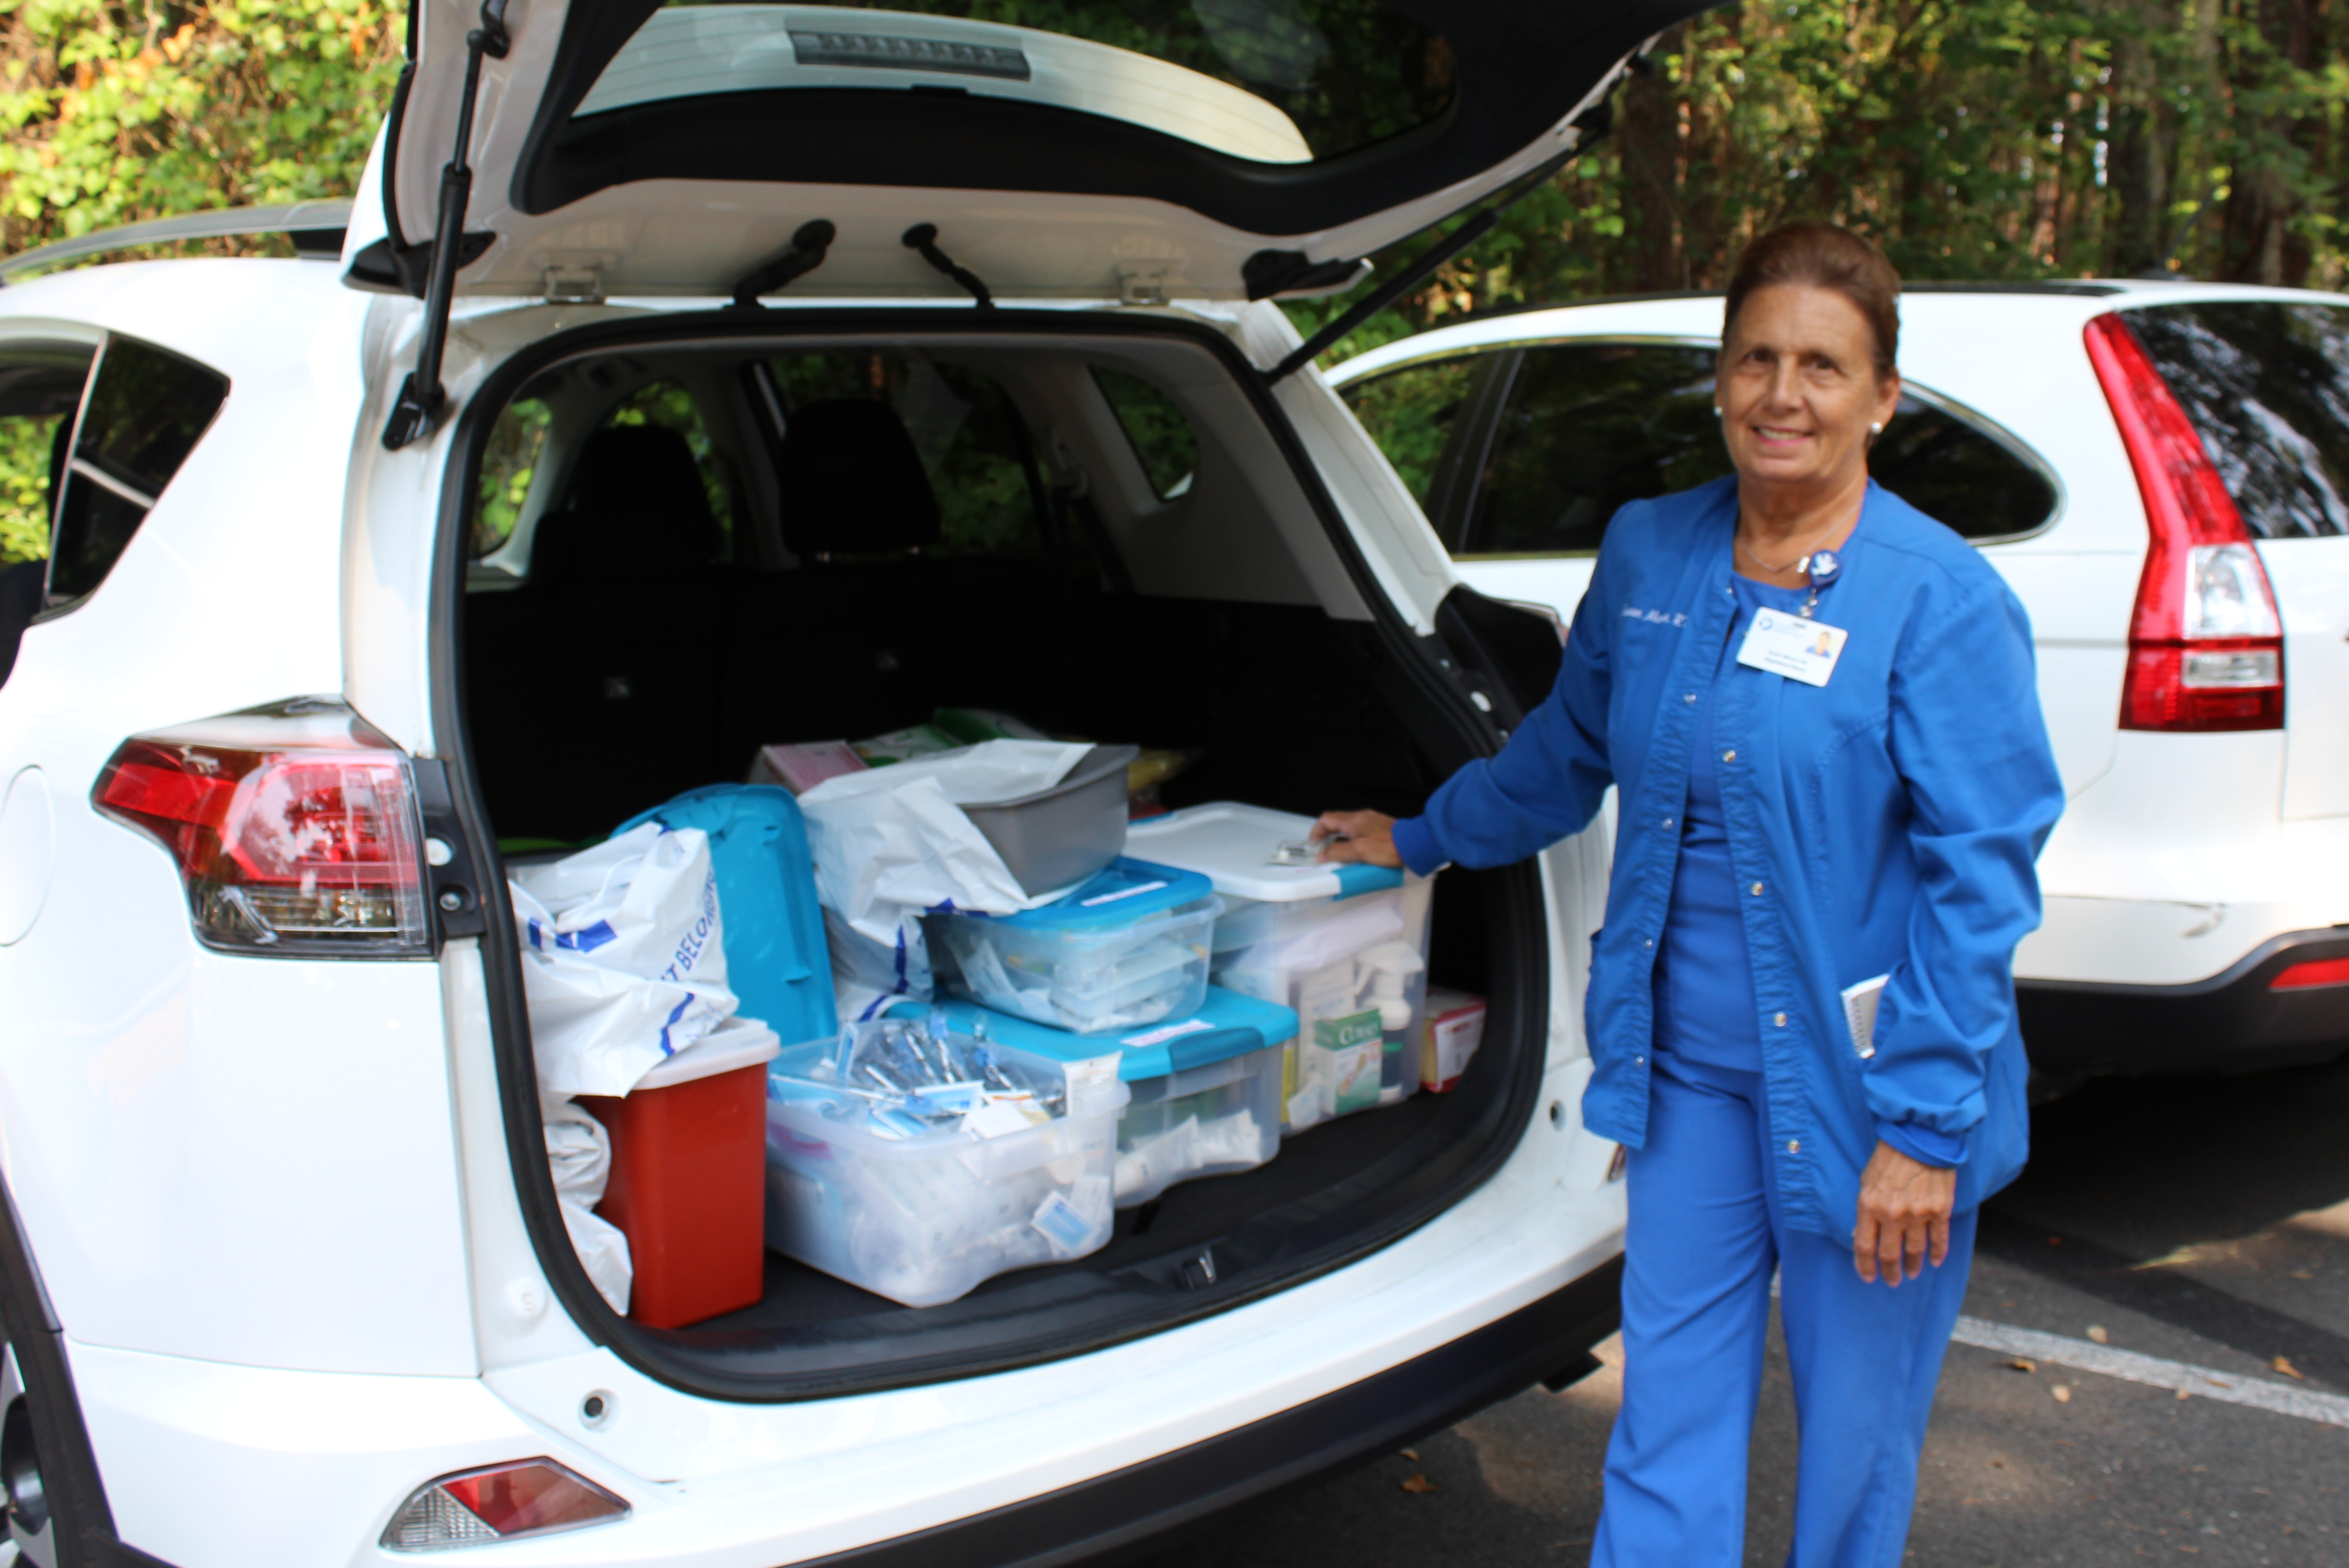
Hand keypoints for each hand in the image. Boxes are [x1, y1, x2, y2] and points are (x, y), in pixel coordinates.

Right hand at [1312, 810, 1401, 868]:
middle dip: (1327, 835)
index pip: (1327, 819)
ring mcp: (1372, 821)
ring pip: (1349, 827)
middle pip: (1337, 822)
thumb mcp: (1359, 851)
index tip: (1314, 844)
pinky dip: (1353, 840)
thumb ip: (1338, 852)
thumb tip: (1322, 855)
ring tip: (1339, 854)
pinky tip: (1357, 852)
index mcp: (1354, 820)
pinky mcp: (1381, 829)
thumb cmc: (1389, 847)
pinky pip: (1361, 832)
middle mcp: (1362, 817)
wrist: (1415, 845)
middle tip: (1324, 850)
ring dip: (1340, 838)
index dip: (1317, 831)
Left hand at [1853, 1141, 1956, 1286]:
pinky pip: (1939, 1240)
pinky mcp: (1940, 1210)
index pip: (1864, 1246)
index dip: (1865, 1266)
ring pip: (1915, 1251)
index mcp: (1869, 1206)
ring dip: (1913, 1266)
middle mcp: (1893, 1214)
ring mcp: (1918, 1214)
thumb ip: (1865, 1210)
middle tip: (1892, 1281)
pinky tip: (1935, 1262)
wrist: (1919, 1138)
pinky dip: (1938, 1254)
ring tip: (1912, 1272)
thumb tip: (1860, 1235)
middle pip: (1889, 1255)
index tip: (1868, 1277)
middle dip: (1890, 1272)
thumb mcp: (1866, 1181)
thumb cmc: (1888, 1157)